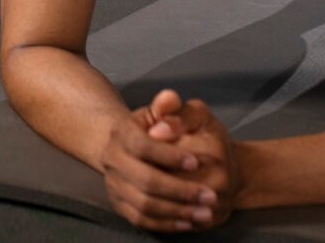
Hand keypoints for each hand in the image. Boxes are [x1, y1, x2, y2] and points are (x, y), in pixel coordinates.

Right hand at [101, 89, 221, 232]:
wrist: (148, 149)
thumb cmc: (170, 131)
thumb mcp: (177, 111)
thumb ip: (175, 106)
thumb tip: (169, 99)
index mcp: (123, 132)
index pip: (142, 146)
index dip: (169, 156)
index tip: (196, 162)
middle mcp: (113, 159)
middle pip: (143, 180)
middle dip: (179, 190)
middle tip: (210, 196)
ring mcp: (115, 184)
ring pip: (143, 204)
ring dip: (176, 211)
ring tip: (205, 213)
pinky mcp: (120, 204)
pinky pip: (141, 220)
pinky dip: (165, 224)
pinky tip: (188, 221)